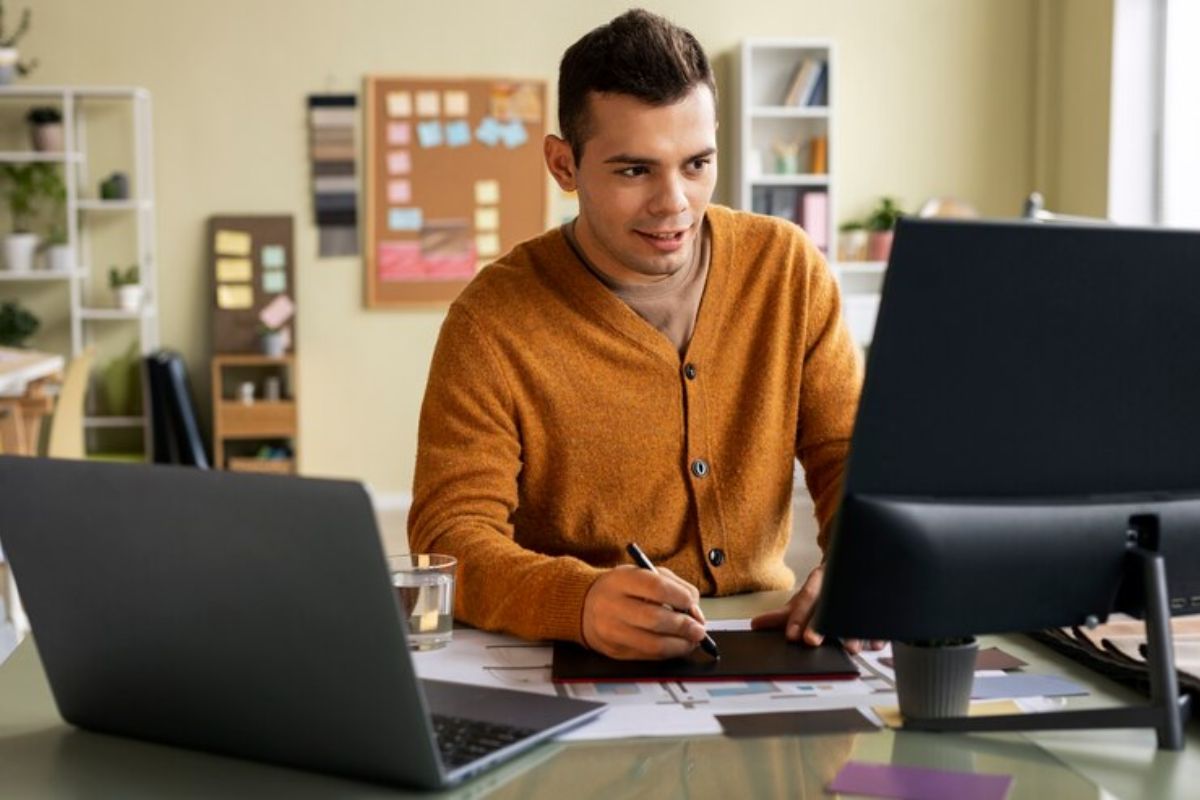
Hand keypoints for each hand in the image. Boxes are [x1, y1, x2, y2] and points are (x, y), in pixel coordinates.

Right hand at [581, 565, 707, 659]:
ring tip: (692, 640)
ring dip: (680, 645)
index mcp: (621, 580)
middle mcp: (613, 605)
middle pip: (656, 619)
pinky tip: (676, 646)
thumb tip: (695, 609)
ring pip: (653, 644)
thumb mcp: (642, 573)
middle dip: (684, 626)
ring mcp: (612, 630)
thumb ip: (672, 585)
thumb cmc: (621, 588)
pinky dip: (668, 653)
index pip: (656, 588)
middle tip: (699, 629)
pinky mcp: (614, 651)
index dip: (680, 597)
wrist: (583, 604)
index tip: (692, 604)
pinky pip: (648, 656)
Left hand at [749, 565, 884, 654]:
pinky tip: (876, 643)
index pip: (807, 598)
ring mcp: (859, 591)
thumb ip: (783, 615)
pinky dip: (879, 630)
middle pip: (830, 604)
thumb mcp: (804, 598)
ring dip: (853, 631)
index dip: (799, 618)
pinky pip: (879, 614)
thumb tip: (756, 625)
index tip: (791, 636)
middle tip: (812, 642)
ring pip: (856, 609)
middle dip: (821, 625)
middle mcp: (839, 584)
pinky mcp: (878, 600)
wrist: (853, 560)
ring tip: (850, 648)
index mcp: (820, 581)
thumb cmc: (827, 587)